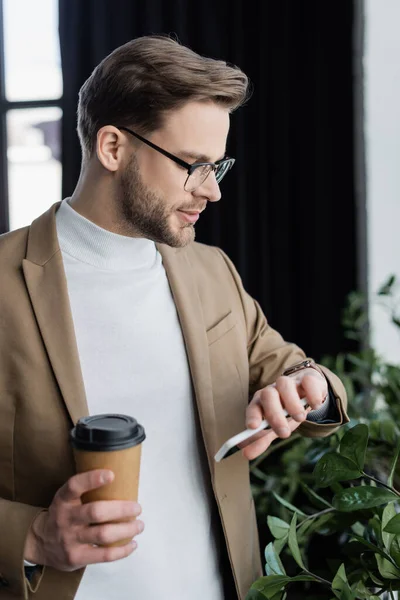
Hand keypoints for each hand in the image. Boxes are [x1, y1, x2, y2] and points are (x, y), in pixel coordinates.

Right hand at [24, 470, 143, 570]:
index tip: (111, 474)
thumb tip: (123, 480)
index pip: (74, 486)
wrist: (41, 542)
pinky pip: (103, 555)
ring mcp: (70, 539)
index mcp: (64, 499)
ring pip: (102, 534)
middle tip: (137, 508)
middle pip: (95, 512)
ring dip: (126, 529)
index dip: (92, 479)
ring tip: (139, 525)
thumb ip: (86, 491)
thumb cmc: (65, 514)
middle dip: (121, 509)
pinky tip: (132, 544)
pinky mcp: (76, 557)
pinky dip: (122, 550)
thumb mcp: (68, 498)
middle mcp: (66, 518)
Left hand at [243, 368, 327, 459]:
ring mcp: (290, 382)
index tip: (253, 428)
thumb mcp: (275, 426)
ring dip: (292, 403)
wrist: (306, 392)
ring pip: (285, 384)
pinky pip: (308, 381)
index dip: (252, 416)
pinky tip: (314, 405)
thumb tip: (246, 454)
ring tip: (299, 417)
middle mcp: (273, 389)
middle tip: (284, 432)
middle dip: (274, 414)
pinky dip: (311, 394)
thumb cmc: (286, 411)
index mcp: (262, 401)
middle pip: (268, 395)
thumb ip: (261, 439)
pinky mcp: (307, 379)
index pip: (253, 406)